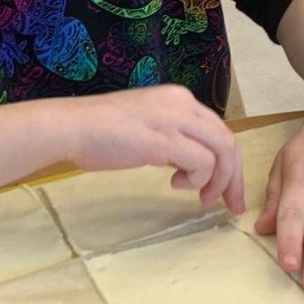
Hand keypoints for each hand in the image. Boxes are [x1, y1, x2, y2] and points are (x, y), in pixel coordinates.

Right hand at [61, 86, 244, 213]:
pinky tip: (176, 184)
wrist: (70, 127)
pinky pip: (203, 163)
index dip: (228, 162)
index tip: (225, 189)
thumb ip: (170, 137)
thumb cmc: (99, 132)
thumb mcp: (146, 127)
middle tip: (230, 205)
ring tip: (202, 199)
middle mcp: (182, 103)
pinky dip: (199, 180)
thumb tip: (188, 163)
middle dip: (233, 176)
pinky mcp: (164, 139)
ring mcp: (174, 119)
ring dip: (219, 181)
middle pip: (227, 140)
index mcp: (178, 98)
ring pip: (223, 150)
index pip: (218, 129)